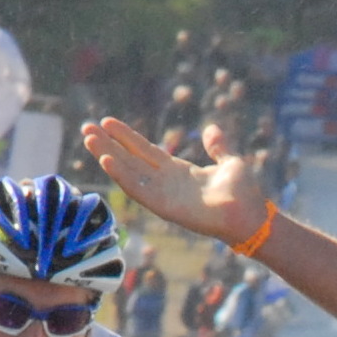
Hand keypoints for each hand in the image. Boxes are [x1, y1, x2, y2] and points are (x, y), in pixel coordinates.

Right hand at [82, 117, 265, 245]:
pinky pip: (138, 190)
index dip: (126, 137)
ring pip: (128, 172)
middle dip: (108, 144)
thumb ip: (218, 146)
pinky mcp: (163, 207)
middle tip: (86, 127)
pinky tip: (106, 160)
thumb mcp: (229, 161)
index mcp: (178, 171)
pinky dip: (122, 176)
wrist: (250, 214)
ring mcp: (163, 195)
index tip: (107, 122)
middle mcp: (166, 183)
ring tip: (88, 138)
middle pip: (130, 159)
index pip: (145, 150)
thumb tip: (212, 129)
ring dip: (107, 155)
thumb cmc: (243, 193)